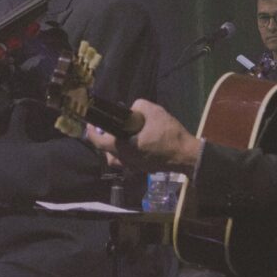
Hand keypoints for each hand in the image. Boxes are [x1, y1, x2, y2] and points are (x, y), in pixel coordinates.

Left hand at [86, 100, 202, 175]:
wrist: (186, 155)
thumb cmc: (168, 133)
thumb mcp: (153, 111)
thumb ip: (137, 106)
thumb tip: (132, 110)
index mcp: (122, 147)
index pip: (99, 142)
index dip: (91, 132)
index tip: (90, 123)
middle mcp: (125, 160)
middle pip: (106, 152)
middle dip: (105, 139)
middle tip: (109, 127)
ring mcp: (134, 167)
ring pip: (117, 159)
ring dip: (115, 149)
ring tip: (122, 137)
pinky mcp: (143, 169)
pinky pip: (128, 162)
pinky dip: (127, 154)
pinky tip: (137, 144)